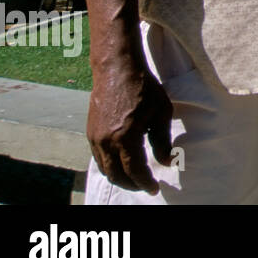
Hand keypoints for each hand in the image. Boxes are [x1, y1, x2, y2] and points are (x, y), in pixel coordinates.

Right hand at [86, 61, 173, 193]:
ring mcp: (94, 138)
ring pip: (105, 169)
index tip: (154, 188)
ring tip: (135, 178)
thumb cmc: (143, 87)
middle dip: (132, 185)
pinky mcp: (90, 133)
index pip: (135, 171)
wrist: (116, 69)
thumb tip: (167, 162)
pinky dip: (110, 166)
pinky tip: (122, 164)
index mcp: (126, 137)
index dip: (145, 183)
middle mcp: (106, 141)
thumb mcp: (161, 112)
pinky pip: (98, 158)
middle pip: (117, 175)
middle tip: (146, 186)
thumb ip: (163, 140)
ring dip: (120, 177)